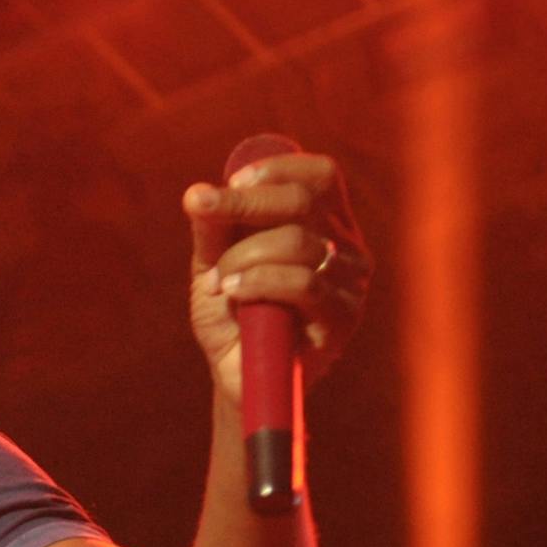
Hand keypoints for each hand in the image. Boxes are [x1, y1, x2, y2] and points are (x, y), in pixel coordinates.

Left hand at [183, 152, 370, 404]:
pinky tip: (234, 292)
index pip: (321, 177)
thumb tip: (196, 193)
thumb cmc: (232, 316)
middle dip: (246, 204)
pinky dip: (260, 282)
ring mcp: (349, 285)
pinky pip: (304, 285)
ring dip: (244, 255)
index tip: (232, 182)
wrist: (238, 377)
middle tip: (205, 214)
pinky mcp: (342, 320)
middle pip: (304, 202)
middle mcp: (346, 249)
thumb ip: (212, 230)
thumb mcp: (214, 265)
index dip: (278, 169)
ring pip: (299, 244)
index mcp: (325, 226)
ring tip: (218, 281)